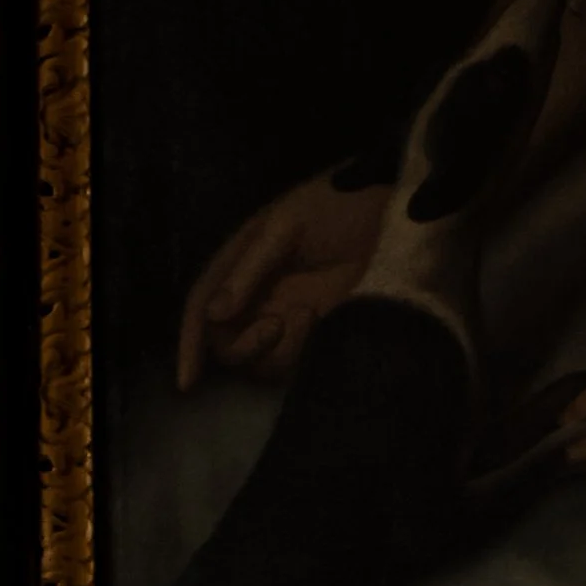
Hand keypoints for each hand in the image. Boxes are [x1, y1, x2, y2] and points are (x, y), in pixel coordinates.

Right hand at [178, 174, 388, 390]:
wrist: (396, 215)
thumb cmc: (339, 205)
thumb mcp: (287, 226)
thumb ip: (249, 270)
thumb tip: (215, 316)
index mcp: (240, 261)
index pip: (202, 306)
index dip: (189, 343)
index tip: (188, 380)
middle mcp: (255, 294)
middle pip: (223, 342)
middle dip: (241, 347)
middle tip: (273, 328)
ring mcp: (283, 315)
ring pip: (255, 360)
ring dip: (274, 350)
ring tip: (307, 317)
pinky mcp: (312, 334)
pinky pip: (289, 362)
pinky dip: (299, 352)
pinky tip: (320, 322)